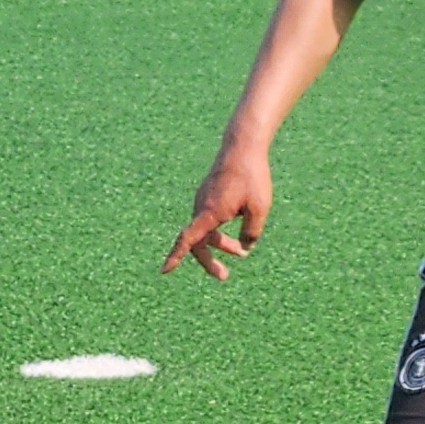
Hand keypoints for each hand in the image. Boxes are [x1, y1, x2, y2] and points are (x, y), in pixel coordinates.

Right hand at [165, 140, 273, 279]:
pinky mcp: (209, 194)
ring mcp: (203, 200)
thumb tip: (247, 247)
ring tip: (242, 253)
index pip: (188, 240)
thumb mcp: (259, 208)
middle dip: (209, 260)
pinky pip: (210, 218)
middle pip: (199, 241)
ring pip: (207, 229)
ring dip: (221, 243)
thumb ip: (252, 231)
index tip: (164, 271)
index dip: (176, 256)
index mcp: (210, 213)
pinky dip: (221, 229)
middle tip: (223, 276)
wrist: (243, 147)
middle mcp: (201, 207)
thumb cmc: (252, 177)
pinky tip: (241, 223)